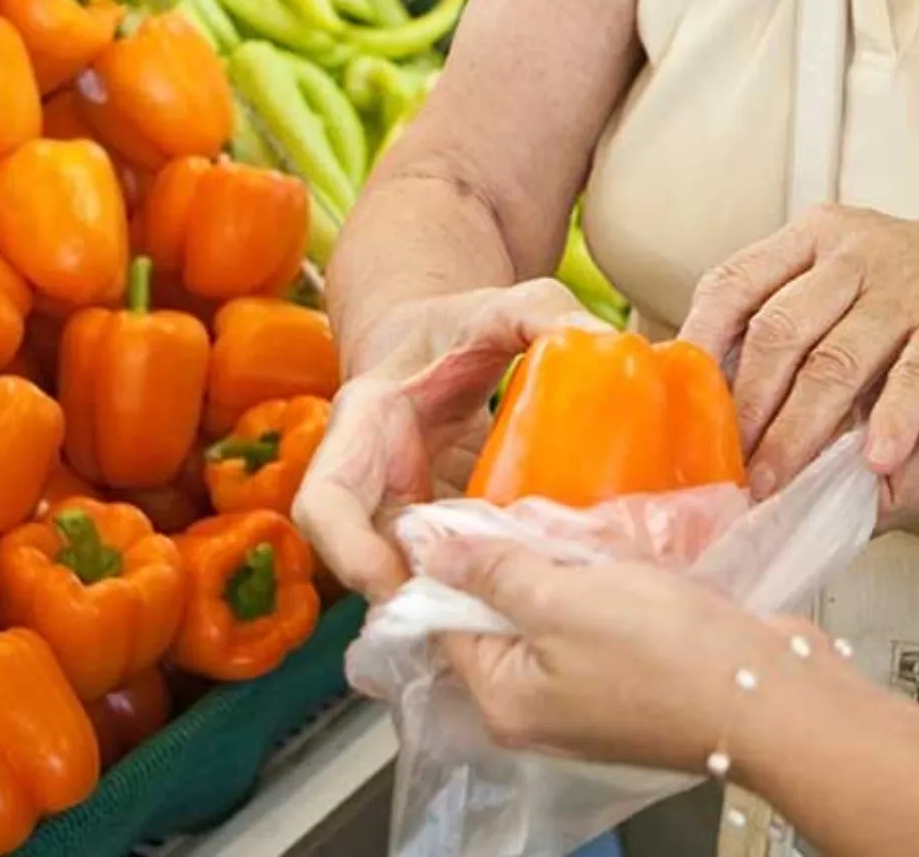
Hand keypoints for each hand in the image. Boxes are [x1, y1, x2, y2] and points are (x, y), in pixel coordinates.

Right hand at [291, 279, 601, 599]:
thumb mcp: (499, 304)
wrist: (444, 338)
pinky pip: (457, 562)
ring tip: (513, 609)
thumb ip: (540, 310)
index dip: (347, 551)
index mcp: (365, 424)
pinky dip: (491, 579)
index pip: (324, 501)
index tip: (392, 578)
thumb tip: (595, 337)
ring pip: (414, 570)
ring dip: (456, 596)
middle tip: (471, 615)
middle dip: (412, 593)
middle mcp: (372, 478)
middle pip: (364, 558)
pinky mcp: (441, 523)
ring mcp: (405, 506)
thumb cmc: (459, 322)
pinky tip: (540, 585)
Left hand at [424, 534, 795, 773]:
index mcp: (504, 701)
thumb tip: (428, 552)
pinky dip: (606, 588)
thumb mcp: (561, 599)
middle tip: (537, 518)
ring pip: (555, 616)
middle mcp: (540, 710)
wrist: (766, 693)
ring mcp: (591, 699)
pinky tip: (624, 560)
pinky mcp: (636, 680)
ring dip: (567, 571)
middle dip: (519, 563)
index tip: (462, 511)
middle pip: (502, 620)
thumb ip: (493, 571)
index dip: (450, 564)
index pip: (447, 624)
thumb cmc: (663, 654)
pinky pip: (600, 623)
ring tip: (587, 538)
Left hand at [679, 209, 918, 495]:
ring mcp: (907, 284)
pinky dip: (892, 421)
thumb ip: (783, 312)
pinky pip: (916, 376)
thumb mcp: (840, 275)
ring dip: (800, 431)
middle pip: (780, 332)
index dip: (701, 342)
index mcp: (812, 237)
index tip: (679, 400)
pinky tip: (875, 461)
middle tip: (725, 465)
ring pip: (837, 362)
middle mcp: (854, 253)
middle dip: (747, 407)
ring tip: (775, 482)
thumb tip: (705, 387)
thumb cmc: (905, 287)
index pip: (734, 283)